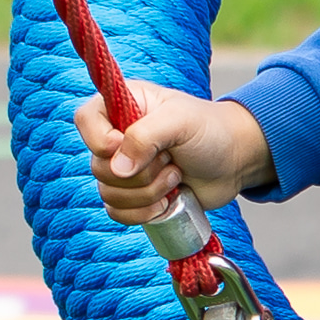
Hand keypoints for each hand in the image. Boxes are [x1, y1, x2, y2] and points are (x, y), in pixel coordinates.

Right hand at [76, 89, 275, 228]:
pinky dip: (144, 213)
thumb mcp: (180, 121)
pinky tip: (168, 201)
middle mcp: (117, 137)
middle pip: (98, 167)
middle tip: (170, 159)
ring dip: (148, 192)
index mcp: (122, 106)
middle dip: (141, 172)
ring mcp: (125, 169)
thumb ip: (145, 136)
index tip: (129, 146)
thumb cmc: (210, 131)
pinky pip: (118, 213)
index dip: (102, 141)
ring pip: (109, 194)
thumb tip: (118, 170)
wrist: (234, 161)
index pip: (85, 120)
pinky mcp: (135, 196)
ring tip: (176, 177)